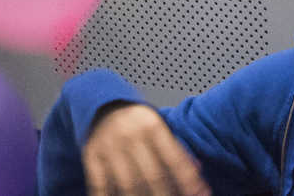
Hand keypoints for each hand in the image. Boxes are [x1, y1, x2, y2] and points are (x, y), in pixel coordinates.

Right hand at [82, 102, 209, 195]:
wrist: (101, 106)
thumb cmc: (135, 122)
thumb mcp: (158, 126)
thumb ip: (176, 148)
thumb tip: (197, 170)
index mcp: (151, 125)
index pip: (174, 159)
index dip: (188, 181)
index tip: (200, 194)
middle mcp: (130, 135)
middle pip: (153, 176)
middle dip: (166, 195)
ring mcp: (109, 147)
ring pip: (129, 185)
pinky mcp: (92, 156)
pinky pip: (101, 185)